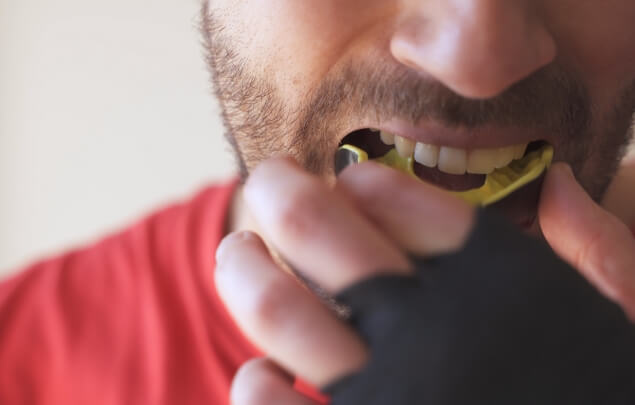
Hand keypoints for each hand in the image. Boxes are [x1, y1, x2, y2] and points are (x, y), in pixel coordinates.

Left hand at [216, 158, 634, 403]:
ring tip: (237, 250)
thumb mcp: (625, 322)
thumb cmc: (601, 393)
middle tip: (268, 180)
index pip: (408, 204)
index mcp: (503, 288)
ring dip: (245, 269)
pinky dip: (257, 383)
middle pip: (320, 233)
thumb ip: (600, 252)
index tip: (351, 180)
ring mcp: (390, 398)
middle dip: (281, 193)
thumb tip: (561, 182)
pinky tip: (261, 373)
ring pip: (279, 311)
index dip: (369, 185)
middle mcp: (436, 334)